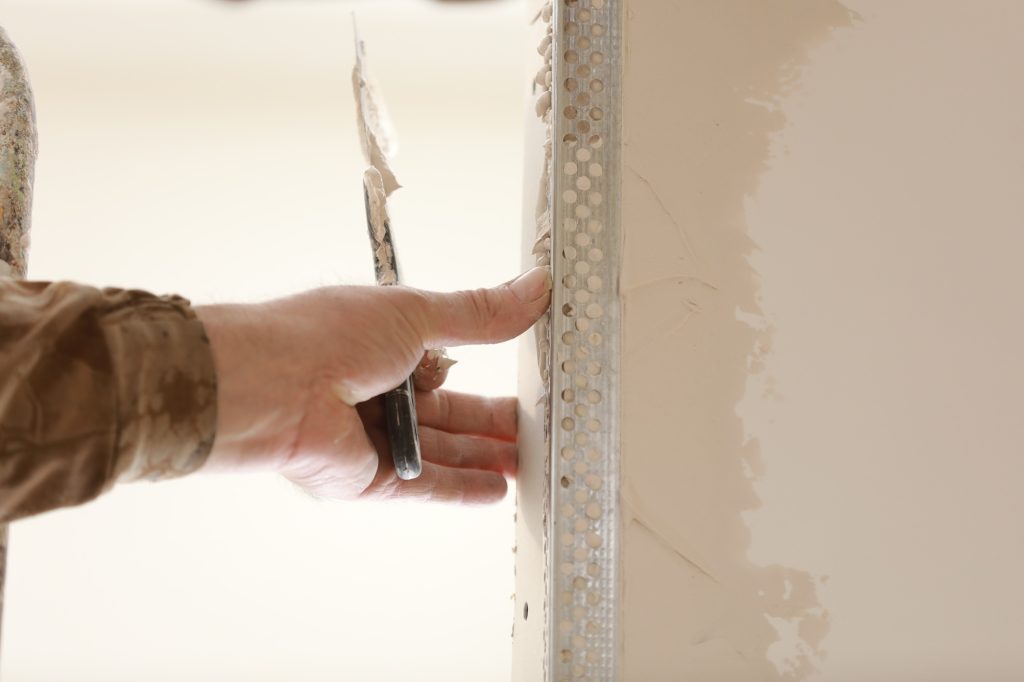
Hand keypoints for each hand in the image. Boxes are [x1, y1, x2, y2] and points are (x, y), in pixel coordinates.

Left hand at [195, 267, 550, 503]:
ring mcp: (370, 439)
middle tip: (534, 431)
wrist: (273, 384)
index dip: (481, 376)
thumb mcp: (416, 314)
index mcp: (380, 347)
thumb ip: (477, 314)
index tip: (521, 383)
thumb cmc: (327, 335)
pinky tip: (494, 491)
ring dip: (482, 457)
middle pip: (446, 415)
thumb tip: (533, 289)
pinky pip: (423, 486)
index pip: (442, 367)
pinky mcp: (366, 479)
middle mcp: (374, 394)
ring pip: (440, 453)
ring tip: (526, 463)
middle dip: (489, 424)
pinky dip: (460, 488)